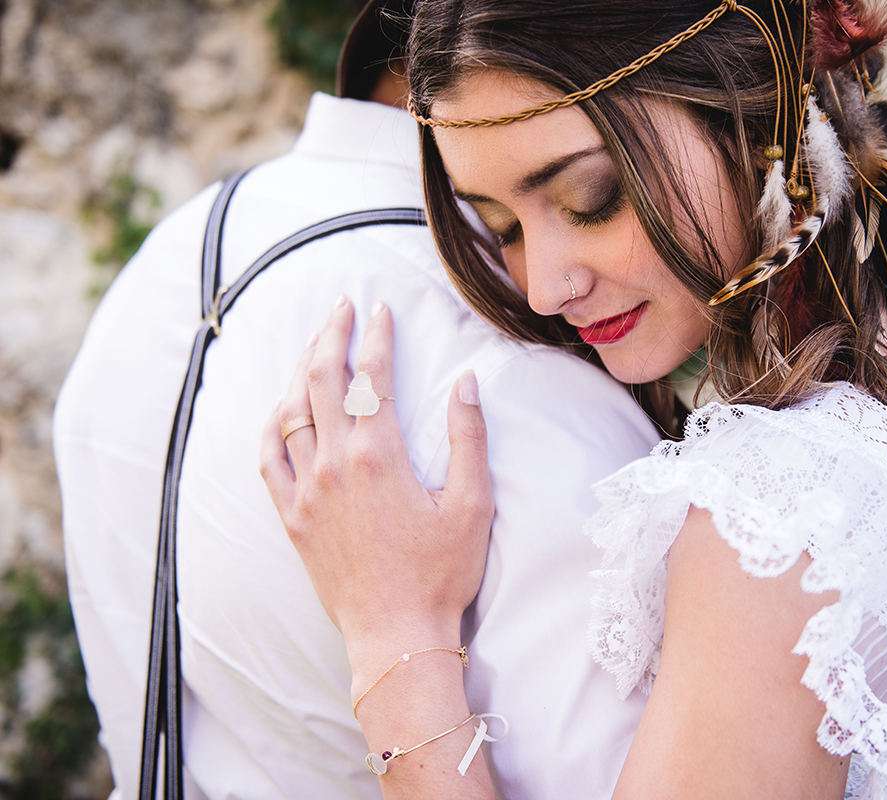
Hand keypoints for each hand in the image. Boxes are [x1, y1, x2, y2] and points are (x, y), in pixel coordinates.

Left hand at [260, 296, 493, 675]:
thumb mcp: (473, 504)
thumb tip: (466, 380)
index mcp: (378, 456)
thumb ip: (468, 436)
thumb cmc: (441, 573)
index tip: (381, 307)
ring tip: (314, 343)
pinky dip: (272, 422)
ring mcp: (305, 491)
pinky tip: (281, 406)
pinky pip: (268, 457)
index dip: (377, 335)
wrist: (396, 635)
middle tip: (340, 305)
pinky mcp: (291, 517)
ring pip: (290, 411)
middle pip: (322, 379)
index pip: (372, 376)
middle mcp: (333, 465)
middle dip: (331, 334)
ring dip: (301, 369)